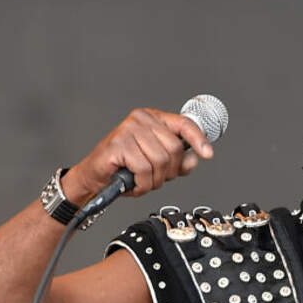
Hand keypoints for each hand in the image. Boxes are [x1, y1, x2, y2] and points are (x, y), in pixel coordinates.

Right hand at [64, 108, 214, 199]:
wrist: (94, 178)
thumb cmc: (124, 168)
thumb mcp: (157, 165)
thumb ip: (178, 162)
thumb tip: (193, 160)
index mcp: (153, 119)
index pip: (184, 124)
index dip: (198, 139)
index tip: (208, 154)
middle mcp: (141, 120)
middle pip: (175, 148)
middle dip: (169, 171)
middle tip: (156, 178)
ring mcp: (128, 130)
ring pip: (161, 161)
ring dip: (155, 180)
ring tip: (142, 181)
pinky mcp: (118, 145)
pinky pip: (144, 169)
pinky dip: (142, 184)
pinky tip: (134, 183)